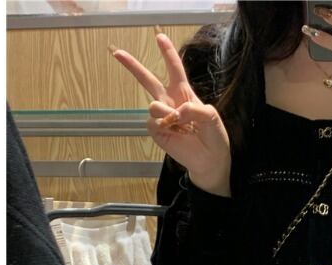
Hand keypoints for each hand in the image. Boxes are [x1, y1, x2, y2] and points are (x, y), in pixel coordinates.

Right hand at [110, 31, 231, 193]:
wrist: (210, 160)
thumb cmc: (213, 137)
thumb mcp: (211, 117)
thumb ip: (195, 108)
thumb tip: (175, 112)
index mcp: (184, 93)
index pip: (174, 69)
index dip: (167, 53)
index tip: (160, 37)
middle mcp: (170, 102)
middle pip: (149, 80)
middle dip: (133, 66)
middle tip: (117, 53)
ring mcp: (162, 117)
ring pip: (153, 105)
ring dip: (165, 112)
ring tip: (178, 121)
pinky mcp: (157, 132)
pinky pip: (153, 122)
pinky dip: (164, 125)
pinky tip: (174, 132)